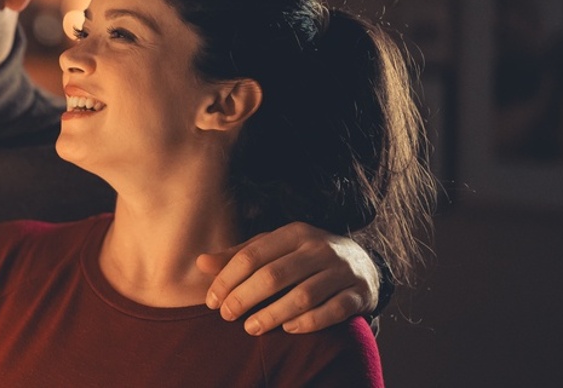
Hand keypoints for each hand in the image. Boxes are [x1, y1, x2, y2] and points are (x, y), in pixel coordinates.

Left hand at [196, 222, 378, 335]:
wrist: (362, 263)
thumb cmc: (303, 256)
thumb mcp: (273, 248)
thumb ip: (238, 256)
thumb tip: (200, 263)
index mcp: (294, 232)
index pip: (252, 255)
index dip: (228, 279)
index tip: (212, 301)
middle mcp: (319, 248)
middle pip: (274, 275)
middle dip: (245, 298)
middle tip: (226, 315)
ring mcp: (342, 271)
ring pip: (303, 296)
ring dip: (273, 315)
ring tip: (251, 328)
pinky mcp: (358, 293)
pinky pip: (332, 311)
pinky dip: (308, 323)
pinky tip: (288, 330)